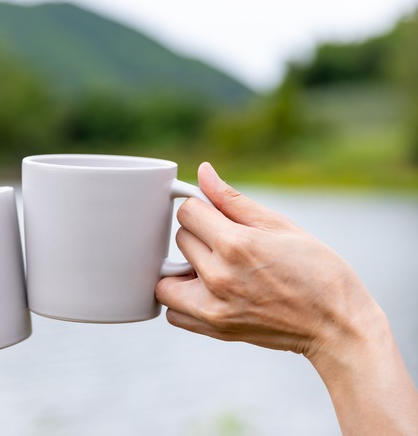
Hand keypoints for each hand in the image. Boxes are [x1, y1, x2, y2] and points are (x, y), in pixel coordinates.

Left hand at [155, 162, 416, 434]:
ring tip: (211, 268)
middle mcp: (218, 277)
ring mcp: (212, 307)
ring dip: (181, 269)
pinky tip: (208, 292)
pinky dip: (182, 301)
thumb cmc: (318, 272)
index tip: (218, 216)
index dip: (203, 209)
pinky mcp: (213, 329)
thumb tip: (202, 172)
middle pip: (180, 239)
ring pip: (165, 278)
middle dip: (199, 236)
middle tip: (227, 243)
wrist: (336, 324)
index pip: (188, 212)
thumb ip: (232, 200)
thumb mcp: (279, 225)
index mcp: (235, 245)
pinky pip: (173, 312)